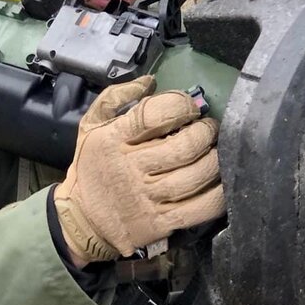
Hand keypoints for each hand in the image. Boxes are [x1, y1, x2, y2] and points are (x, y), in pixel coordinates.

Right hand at [54, 76, 225, 263]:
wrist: (82, 218)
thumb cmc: (92, 166)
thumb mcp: (91, 125)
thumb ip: (116, 97)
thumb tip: (150, 81)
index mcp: (114, 139)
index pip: (153, 115)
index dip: (181, 105)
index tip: (190, 108)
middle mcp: (131, 167)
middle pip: (183, 147)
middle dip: (206, 133)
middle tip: (210, 129)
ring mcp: (147, 197)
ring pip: (195, 176)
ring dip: (215, 160)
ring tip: (216, 152)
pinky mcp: (159, 222)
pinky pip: (199, 208)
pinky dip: (218, 195)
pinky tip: (222, 183)